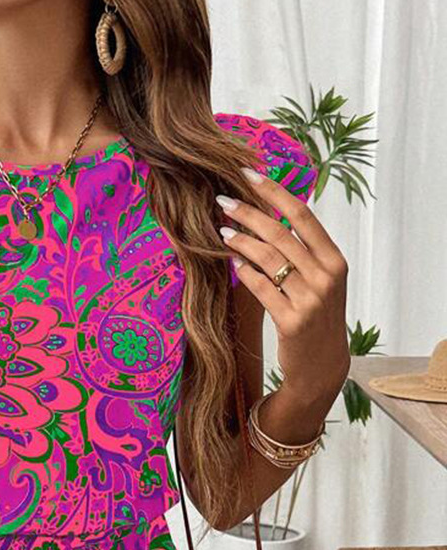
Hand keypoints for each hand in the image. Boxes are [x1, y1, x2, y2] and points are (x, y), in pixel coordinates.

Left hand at [217, 168, 350, 407]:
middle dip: (248, 213)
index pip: (303, 216)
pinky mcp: (291, 322)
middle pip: (280, 234)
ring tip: (222, 231)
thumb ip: (304, 252)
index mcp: (335, 260)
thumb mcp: (321, 281)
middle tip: (222, 201)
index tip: (250, 175)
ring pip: (268, 259)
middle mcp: (325, 277)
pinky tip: (233, 263)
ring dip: (241, 241)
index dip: (275, 192)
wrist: (322, 366)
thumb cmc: (317, 318)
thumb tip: (270, 213)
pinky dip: (245, 273)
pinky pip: (261, 289)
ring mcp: (309, 300)